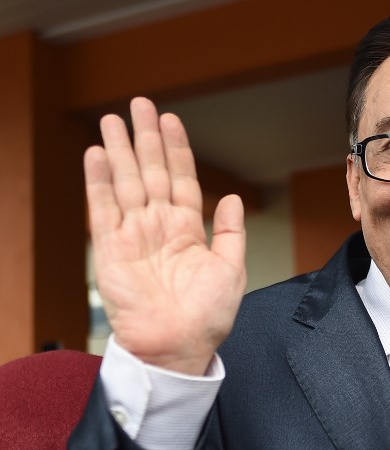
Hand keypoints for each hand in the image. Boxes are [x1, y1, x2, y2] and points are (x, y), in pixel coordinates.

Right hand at [86, 97, 246, 374]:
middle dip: (145, 137)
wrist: (179, 346)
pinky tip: (97, 155)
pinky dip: (99, 181)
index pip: (181, 178)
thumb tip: (231, 197)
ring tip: (113, 119)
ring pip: (125, 182)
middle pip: (151, 171)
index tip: (171, 119)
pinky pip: (102, 209)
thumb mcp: (231, 268)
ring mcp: (134, 235)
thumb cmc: (207, 315)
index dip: (176, 149)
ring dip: (119, 150)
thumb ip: (230, 231)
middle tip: (139, 104)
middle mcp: (159, 226)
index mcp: (188, 230)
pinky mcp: (110, 249)